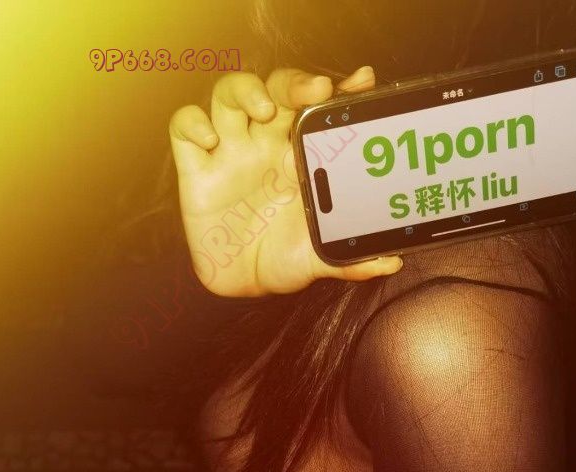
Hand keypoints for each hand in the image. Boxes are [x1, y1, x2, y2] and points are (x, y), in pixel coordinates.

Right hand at [169, 64, 402, 296]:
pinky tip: (211, 141)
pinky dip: (193, 124)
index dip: (338, 89)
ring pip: (229, 95)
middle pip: (276, 89)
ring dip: (245, 91)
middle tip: (314, 90)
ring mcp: (230, 152)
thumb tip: (391, 262)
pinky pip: (184, 127)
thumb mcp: (321, 258)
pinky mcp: (196, 169)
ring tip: (263, 111)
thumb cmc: (283, 260)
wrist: (244, 285)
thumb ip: (353, 260)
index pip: (317, 109)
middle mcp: (264, 145)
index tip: (362, 83)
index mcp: (298, 156)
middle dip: (294, 82)